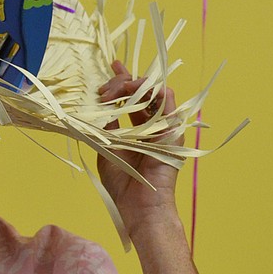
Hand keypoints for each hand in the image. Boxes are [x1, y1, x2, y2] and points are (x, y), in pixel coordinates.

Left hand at [96, 60, 182, 235]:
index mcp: (142, 129)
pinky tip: (132, 90)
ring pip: (156, 90)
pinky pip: (169, 101)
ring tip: (112, 91)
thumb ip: (106, 125)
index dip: (124, 80)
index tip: (112, 66)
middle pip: (144, 91)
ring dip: (133, 85)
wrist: (139, 207)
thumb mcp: (107, 146)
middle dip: (122, 82)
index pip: (135, 97)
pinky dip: (151, 90)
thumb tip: (98, 104)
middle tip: (103, 89)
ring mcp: (166, 127)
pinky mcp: (173, 131)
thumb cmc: (124, 183)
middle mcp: (156, 125)